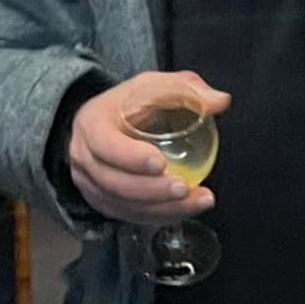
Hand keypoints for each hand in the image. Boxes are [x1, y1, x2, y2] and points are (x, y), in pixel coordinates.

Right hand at [68, 70, 229, 225]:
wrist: (103, 123)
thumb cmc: (130, 104)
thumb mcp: (154, 86)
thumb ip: (186, 90)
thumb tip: (221, 101)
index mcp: (92, 124)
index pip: (105, 145)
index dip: (131, 158)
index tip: (162, 163)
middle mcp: (83, 158)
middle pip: (114, 183)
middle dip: (152, 190)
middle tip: (185, 188)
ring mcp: (90, 185)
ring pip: (123, 205)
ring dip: (162, 208)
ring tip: (197, 201)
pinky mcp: (102, 203)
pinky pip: (129, 216)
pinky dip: (158, 216)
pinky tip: (184, 210)